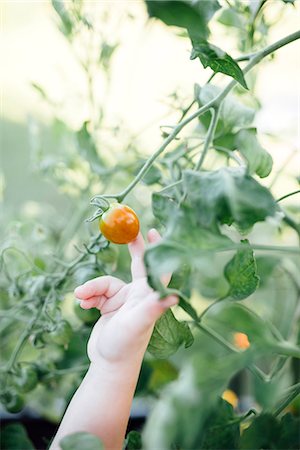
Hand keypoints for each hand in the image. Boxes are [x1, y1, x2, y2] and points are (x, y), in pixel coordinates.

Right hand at [74, 229, 177, 365]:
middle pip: (137, 264)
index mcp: (148, 296)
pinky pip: (96, 293)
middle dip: (131, 248)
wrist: (108, 364)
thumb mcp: (138, 324)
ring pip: (105, 282)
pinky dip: (87, 296)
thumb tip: (174, 296)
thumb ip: (152, 308)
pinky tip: (81, 305)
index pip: (157, 268)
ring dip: (92, 287)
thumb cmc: (126, 345)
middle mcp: (138, 295)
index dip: (157, 249)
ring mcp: (122, 300)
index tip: (154, 231)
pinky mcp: (109, 306)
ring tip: (81, 297)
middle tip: (124, 231)